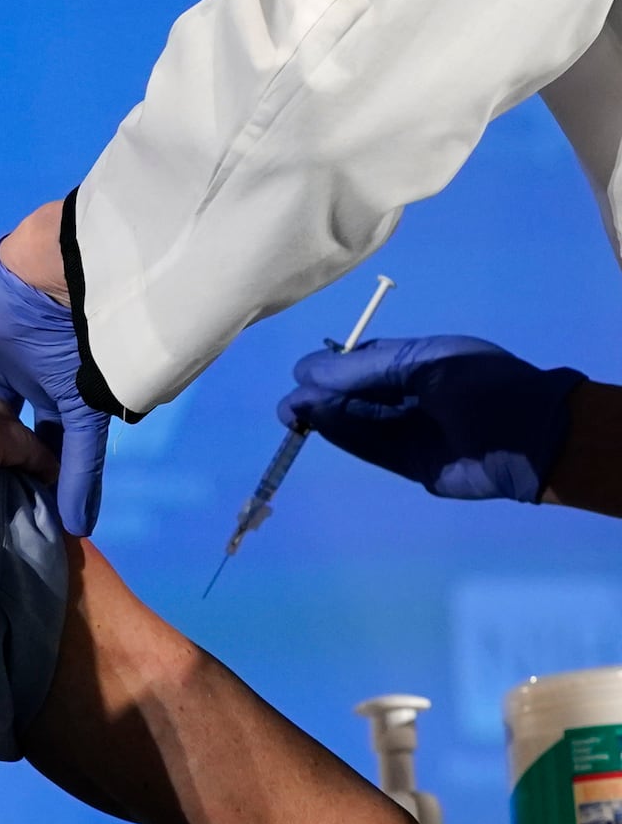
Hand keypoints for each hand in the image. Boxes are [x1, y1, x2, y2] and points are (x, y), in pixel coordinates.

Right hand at [277, 336, 585, 501]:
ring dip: (324, 417)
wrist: (530, 438)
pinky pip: (368, 447)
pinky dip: (341, 437)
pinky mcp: (409, 463)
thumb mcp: (423, 362)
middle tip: (293, 404)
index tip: (304, 373)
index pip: (362, 361)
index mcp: (417, 363)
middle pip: (353, 393)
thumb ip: (366, 368)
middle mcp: (410, 395)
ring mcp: (409, 430)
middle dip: (320, 394)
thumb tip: (307, 372)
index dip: (331, 366)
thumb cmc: (482, 386)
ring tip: (293, 415)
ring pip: (356, 421)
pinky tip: (317, 427)